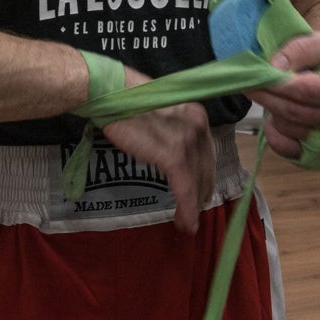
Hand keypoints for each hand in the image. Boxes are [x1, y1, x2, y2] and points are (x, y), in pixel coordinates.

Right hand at [102, 102, 214, 233]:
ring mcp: (187, 140)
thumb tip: (172, 150)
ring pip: (197, 182)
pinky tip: (185, 223)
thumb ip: (172, 130)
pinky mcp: (173, 155)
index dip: (205, 175)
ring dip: (193, 207)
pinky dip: (186, 209)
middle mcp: (198, 126)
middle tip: (194, 211)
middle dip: (201, 193)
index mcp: (196, 115)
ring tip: (187, 224)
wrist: (112, 95)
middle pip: (206, 168)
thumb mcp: (161, 113)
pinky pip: (185, 189)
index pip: (207, 152)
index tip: (201, 192)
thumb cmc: (127, 102)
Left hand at [248, 33, 319, 159]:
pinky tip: (273, 119)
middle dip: (269, 97)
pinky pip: (289, 150)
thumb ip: (299, 50)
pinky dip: (275, 135)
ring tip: (269, 96)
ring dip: (274, 112)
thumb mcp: (318, 43)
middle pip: (297, 112)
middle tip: (250, 85)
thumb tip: (275, 67)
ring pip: (291, 130)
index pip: (310, 92)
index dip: (282, 85)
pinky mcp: (316, 151)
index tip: (261, 77)